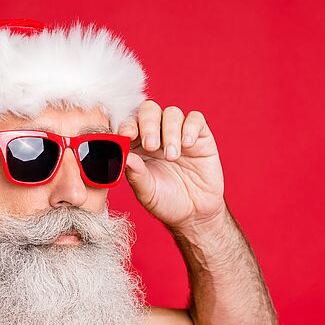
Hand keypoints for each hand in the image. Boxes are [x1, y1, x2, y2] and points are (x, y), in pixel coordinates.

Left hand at [119, 100, 225, 230]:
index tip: (126, 135)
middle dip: (148, 124)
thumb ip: (136, 174)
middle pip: (149, 110)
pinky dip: (190, 127)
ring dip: (170, 131)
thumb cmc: (167, 202)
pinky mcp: (200, 137)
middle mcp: (157, 135)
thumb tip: (124, 157)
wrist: (195, 214)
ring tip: (172, 156)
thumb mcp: (147, 192)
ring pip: (172, 113)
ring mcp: (179, 134)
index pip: (129, 123)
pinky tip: (187, 145)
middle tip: (150, 145)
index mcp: (137, 145)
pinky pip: (195, 119)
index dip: (126, 124)